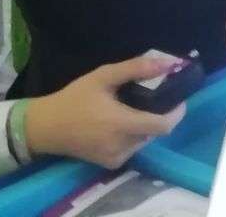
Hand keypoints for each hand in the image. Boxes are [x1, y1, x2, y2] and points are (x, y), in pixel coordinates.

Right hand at [25, 57, 184, 168]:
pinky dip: (134, 135)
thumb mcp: (103, 77)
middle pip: (155, 132)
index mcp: (121, 124)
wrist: (46, 127)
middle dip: (160, 115)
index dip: (177, 112)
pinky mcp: (110, 164)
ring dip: (146, 125)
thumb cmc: (74, 98)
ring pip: (145, 141)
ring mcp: (116, 158)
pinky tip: (121, 121)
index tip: (179, 97)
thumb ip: (136, 69)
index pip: (163, 126)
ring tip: (134, 106)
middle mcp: (122, 146)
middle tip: (155, 96)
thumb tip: (168, 63)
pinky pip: (132, 148)